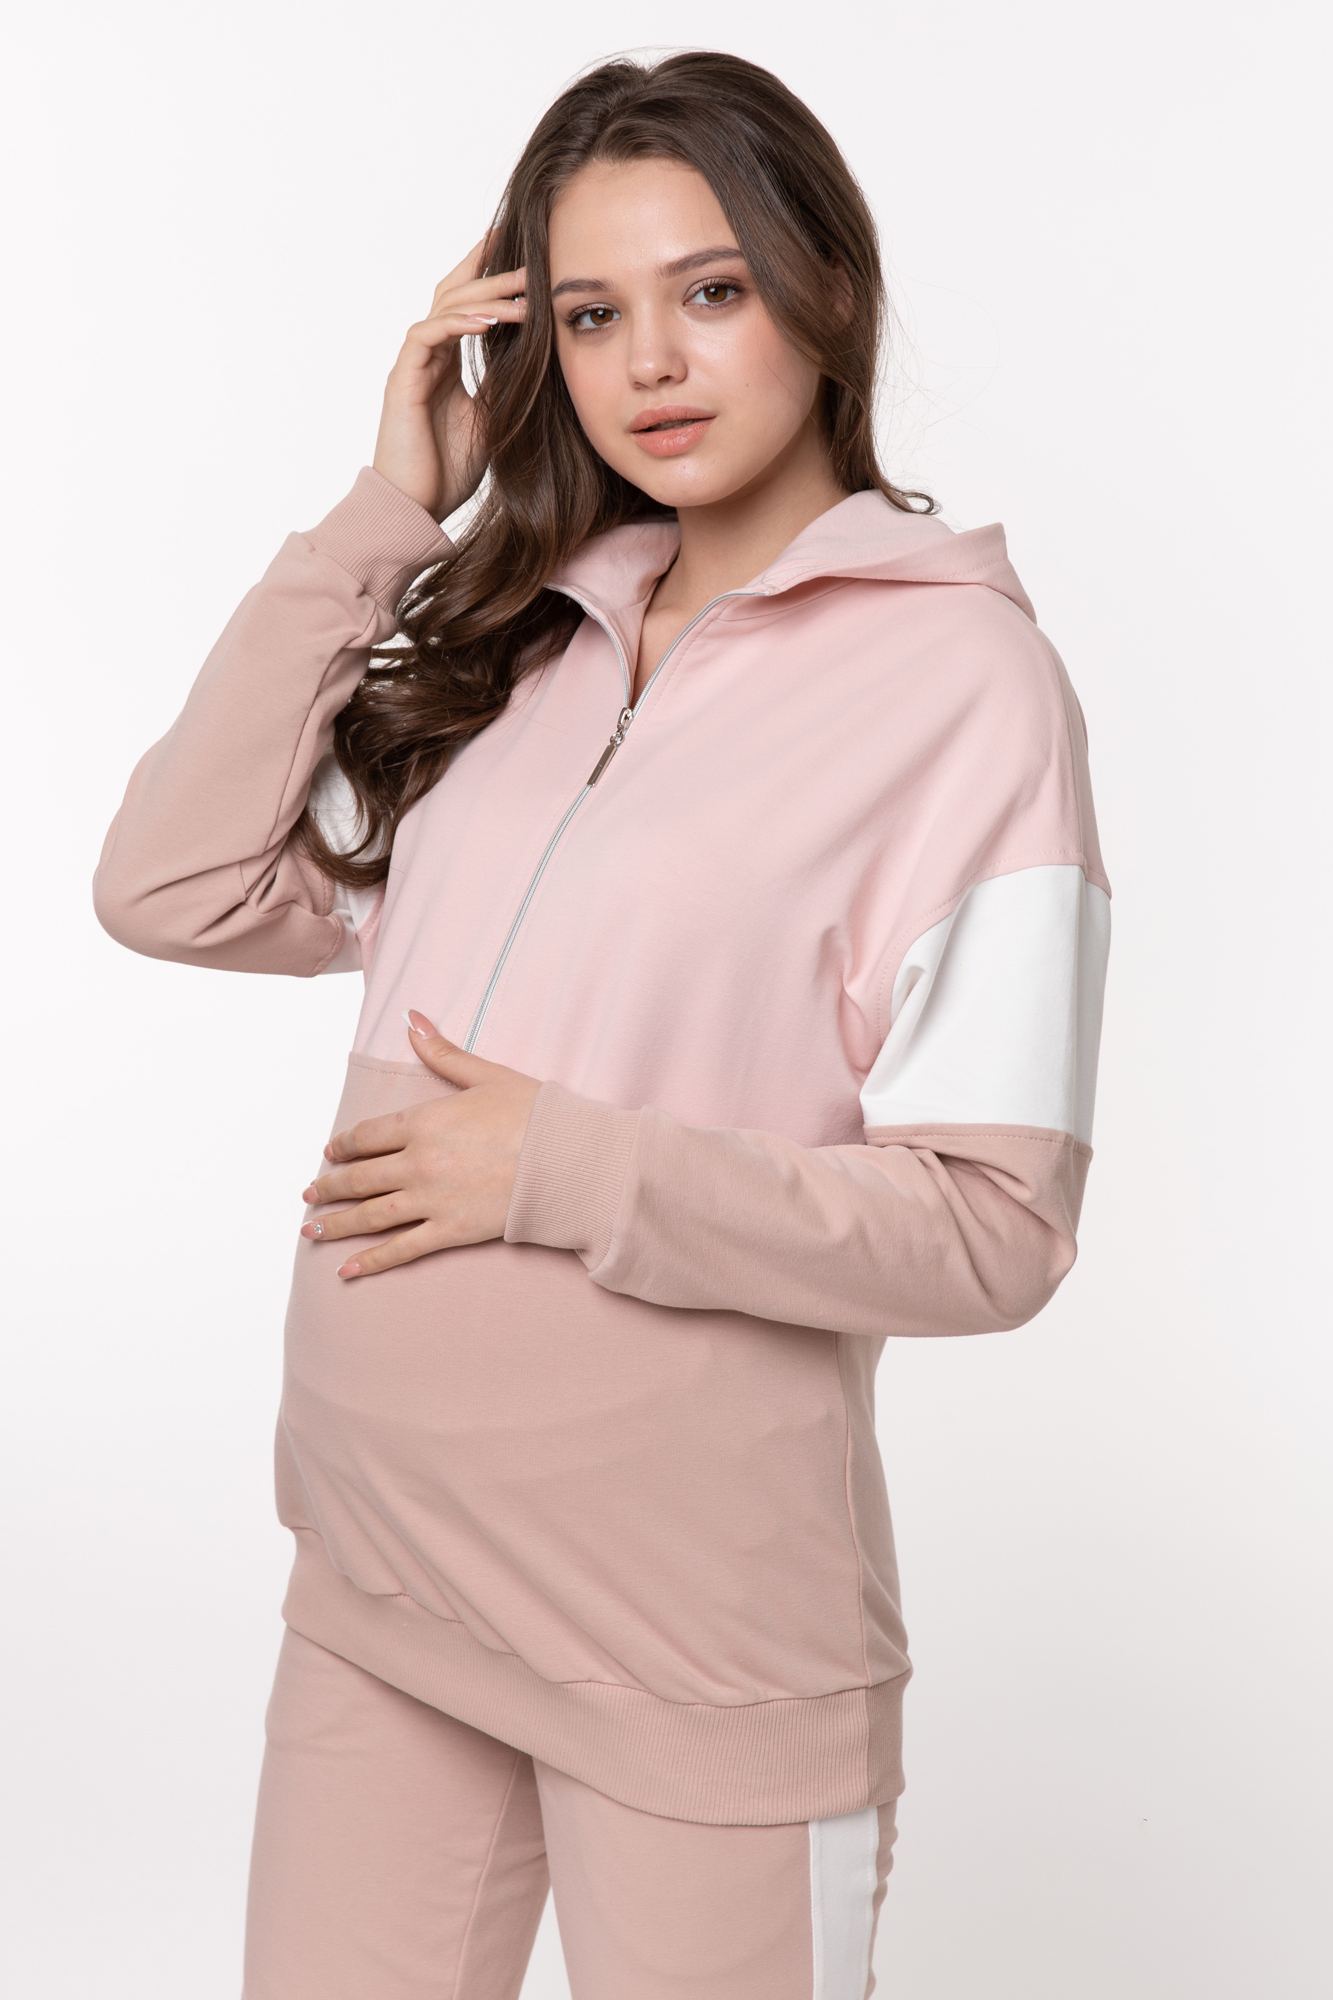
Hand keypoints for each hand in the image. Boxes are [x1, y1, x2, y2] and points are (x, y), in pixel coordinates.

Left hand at [300, 1011, 540, 1277]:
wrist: (569, 1160)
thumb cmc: (534, 1114)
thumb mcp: (486, 1076)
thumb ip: (442, 1053)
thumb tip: (411, 1020)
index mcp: (423, 1121)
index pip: (367, 1136)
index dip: (343, 1146)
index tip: (329, 1154)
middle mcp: (418, 1162)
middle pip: (360, 1177)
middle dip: (328, 1187)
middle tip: (308, 1194)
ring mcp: (431, 1199)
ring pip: (370, 1214)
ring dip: (336, 1224)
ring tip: (310, 1231)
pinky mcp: (451, 1231)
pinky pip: (401, 1249)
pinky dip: (371, 1261)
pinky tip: (346, 1271)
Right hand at [372, 237, 527, 520]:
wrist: (416, 508)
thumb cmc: (448, 471)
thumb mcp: (491, 420)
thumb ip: (503, 386)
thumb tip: (534, 359)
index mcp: (446, 364)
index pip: (464, 306)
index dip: (485, 275)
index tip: (518, 251)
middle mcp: (427, 357)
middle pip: (454, 295)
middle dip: (490, 273)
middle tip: (527, 260)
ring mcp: (412, 366)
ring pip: (444, 309)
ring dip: (484, 298)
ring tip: (522, 293)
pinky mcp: (402, 381)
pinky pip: (426, 336)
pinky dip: (457, 324)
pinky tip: (488, 321)